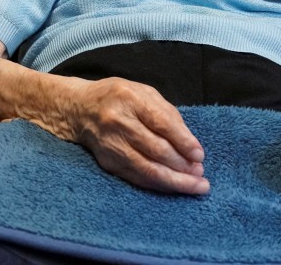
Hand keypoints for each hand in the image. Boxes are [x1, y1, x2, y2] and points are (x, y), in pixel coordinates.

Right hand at [70, 77, 207, 194]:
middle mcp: (118, 122)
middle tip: (200, 174)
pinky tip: (173, 186)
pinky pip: (137, 177)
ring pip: (147, 169)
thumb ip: (167, 114)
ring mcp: (111, 144)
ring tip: (194, 185)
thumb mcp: (143, 93)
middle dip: (182, 165)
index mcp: (129, 98)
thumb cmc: (119, 98)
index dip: (183, 141)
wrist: (79, 109)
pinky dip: (158, 184)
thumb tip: (190, 145)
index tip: (199, 155)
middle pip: (156, 149)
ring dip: (174, 180)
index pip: (161, 122)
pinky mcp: (107, 162)